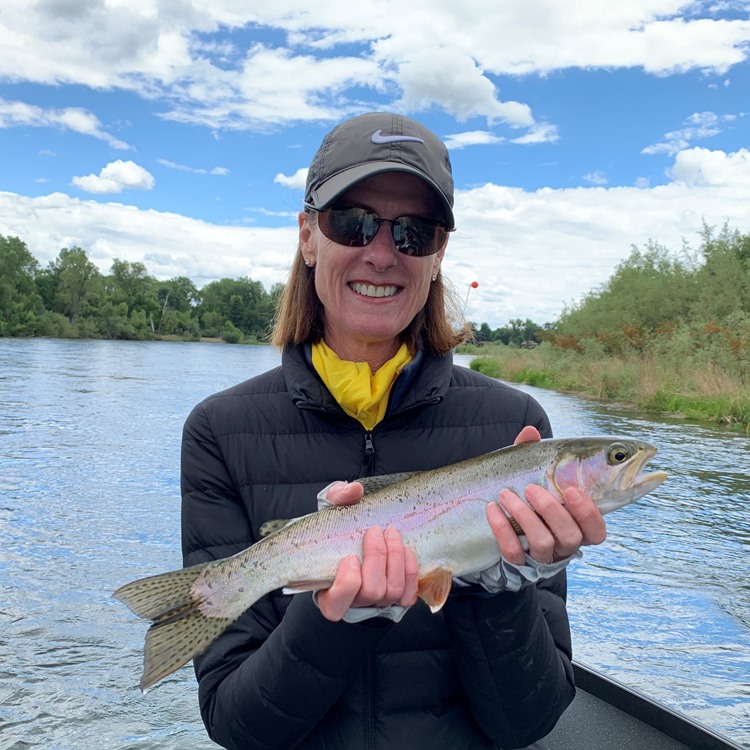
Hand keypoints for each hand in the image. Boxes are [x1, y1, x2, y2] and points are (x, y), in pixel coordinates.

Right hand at [316, 482, 418, 621]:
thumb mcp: (332, 511)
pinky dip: (410, 571)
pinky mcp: (398, 600)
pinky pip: (409, 594)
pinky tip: (405, 549)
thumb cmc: (339, 530)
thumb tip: (354, 490)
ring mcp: (378, 604)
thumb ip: (337, 498)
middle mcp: (354, 604)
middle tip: (376, 532)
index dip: (346, 584)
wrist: (359, 538)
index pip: (336, 605)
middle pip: (371, 592)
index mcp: (328, 593)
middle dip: (377, 558)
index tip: (350, 557)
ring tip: (392, 533)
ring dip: (395, 558)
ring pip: (392, 592)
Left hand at [486, 427, 606, 564]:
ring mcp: (541, 557)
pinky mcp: (518, 564)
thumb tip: (530, 431)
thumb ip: (535, 456)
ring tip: (506, 495)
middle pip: (570, 536)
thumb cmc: (528, 500)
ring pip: (543, 543)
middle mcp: (564, 546)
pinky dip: (502, 529)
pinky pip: (513, 552)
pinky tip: (492, 510)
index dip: (589, 513)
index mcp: (577, 526)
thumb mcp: (534, 478)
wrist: (501, 534)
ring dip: (524, 516)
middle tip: (531, 489)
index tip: (571, 491)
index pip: (597, 530)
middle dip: (551, 509)